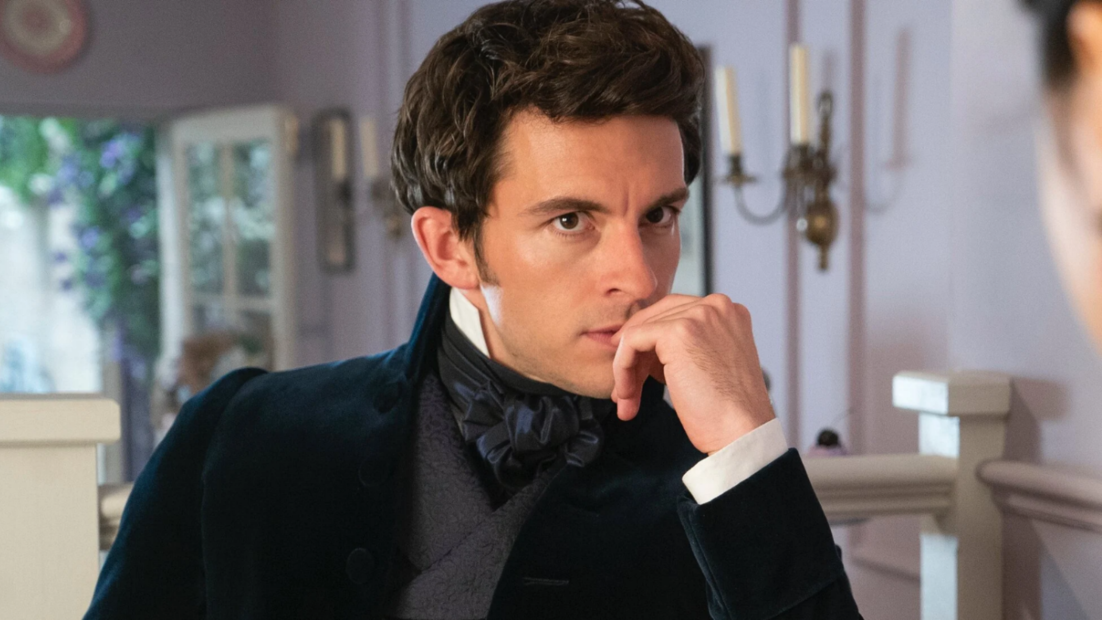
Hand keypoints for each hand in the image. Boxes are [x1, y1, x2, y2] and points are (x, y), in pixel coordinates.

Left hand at [611, 294, 774, 454]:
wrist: (741, 433)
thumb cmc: (726, 411)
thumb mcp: (707, 366)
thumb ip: (683, 348)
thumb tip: (640, 348)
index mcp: (727, 312)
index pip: (674, 315)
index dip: (650, 346)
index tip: (636, 373)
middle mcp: (716, 306)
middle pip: (655, 320)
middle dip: (635, 357)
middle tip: (625, 390)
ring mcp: (699, 315)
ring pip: (640, 331)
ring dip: (627, 368)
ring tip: (627, 401)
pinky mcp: (678, 331)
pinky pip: (632, 341)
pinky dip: (622, 367)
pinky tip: (627, 394)